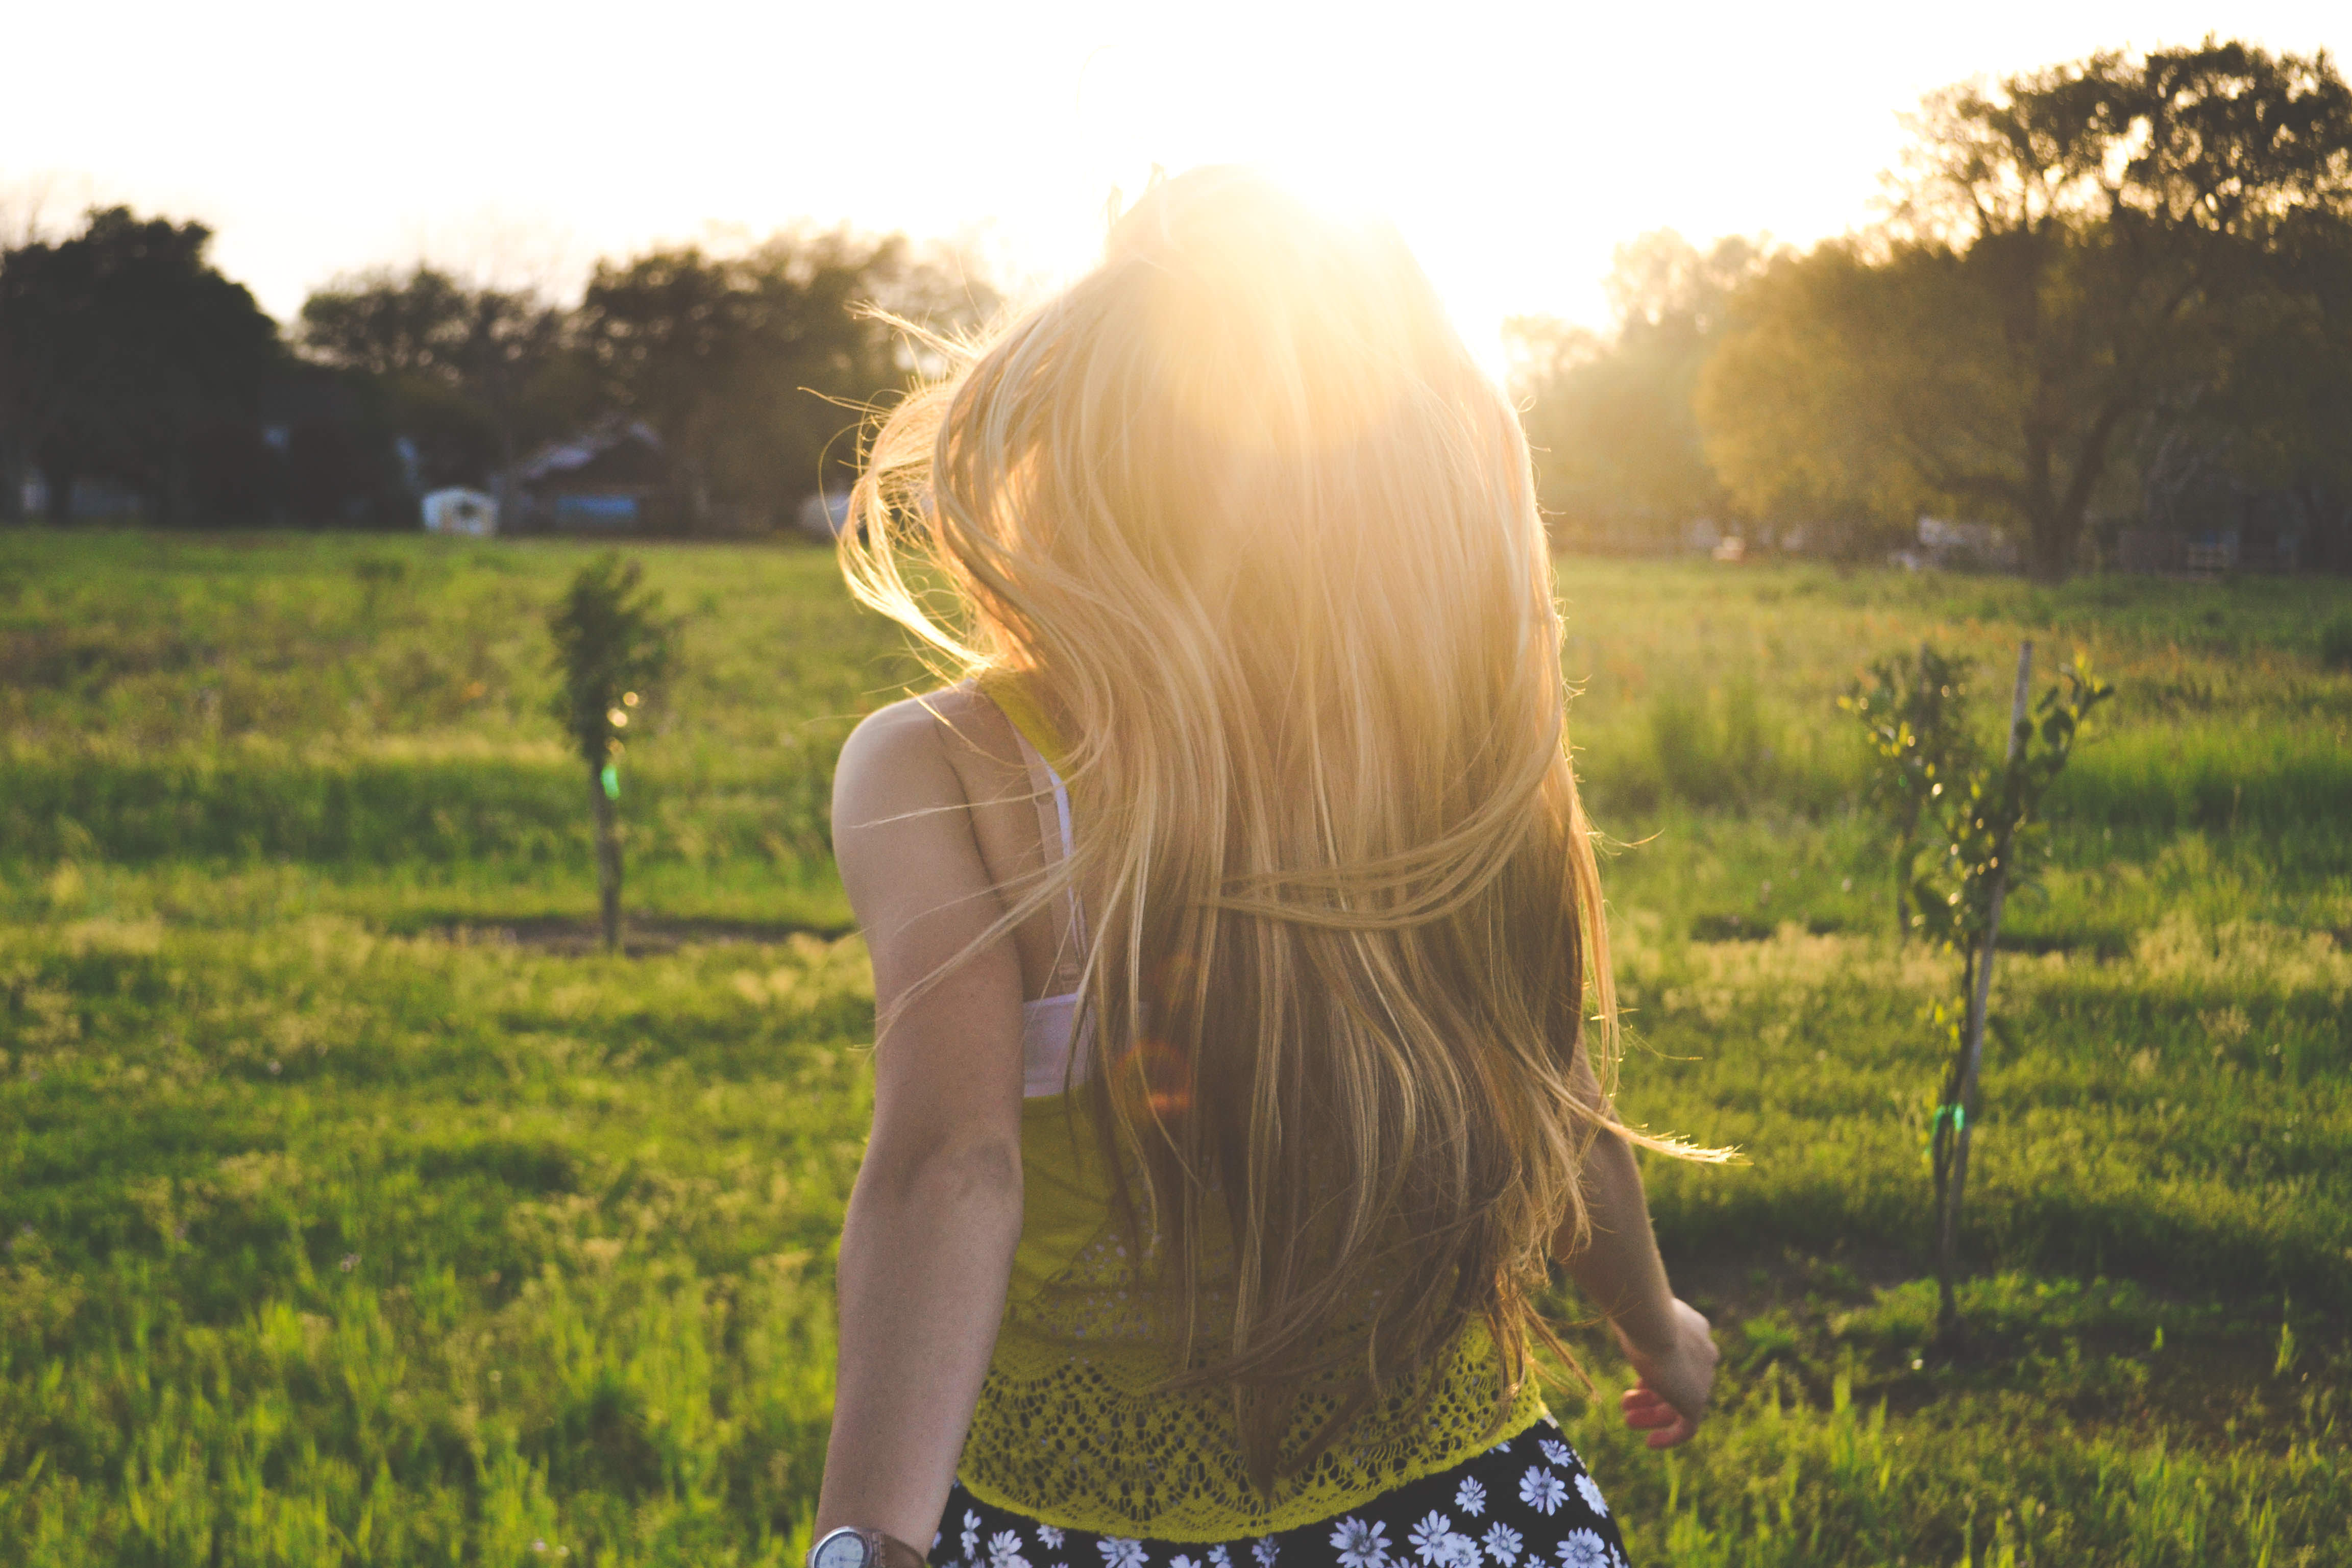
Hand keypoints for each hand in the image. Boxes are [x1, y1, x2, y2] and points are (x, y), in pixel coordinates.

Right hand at [1613, 1297, 1716, 1448]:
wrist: (1652, 1323)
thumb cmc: (1637, 1314)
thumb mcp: (1638, 1314)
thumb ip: (1638, 1318)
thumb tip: (1620, 1308)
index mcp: (1695, 1330)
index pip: (1681, 1356)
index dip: (1657, 1372)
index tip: (1636, 1383)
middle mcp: (1704, 1353)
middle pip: (1679, 1380)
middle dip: (1651, 1395)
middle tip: (1626, 1404)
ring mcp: (1703, 1378)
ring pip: (1679, 1402)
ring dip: (1653, 1414)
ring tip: (1628, 1420)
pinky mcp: (1697, 1400)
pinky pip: (1688, 1426)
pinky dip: (1670, 1436)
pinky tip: (1650, 1442)